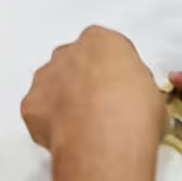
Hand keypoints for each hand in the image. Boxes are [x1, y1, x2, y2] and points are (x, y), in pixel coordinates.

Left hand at [22, 27, 165, 180]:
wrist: (106, 140)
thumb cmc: (134, 112)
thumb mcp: (151, 91)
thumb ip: (131, 83)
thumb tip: (127, 96)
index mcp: (100, 41)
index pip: (105, 49)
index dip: (113, 72)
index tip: (121, 90)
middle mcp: (67, 53)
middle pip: (74, 63)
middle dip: (84, 82)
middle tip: (102, 109)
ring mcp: (44, 78)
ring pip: (52, 85)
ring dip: (64, 100)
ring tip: (84, 127)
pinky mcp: (30, 106)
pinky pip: (40, 112)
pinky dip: (50, 123)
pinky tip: (68, 137)